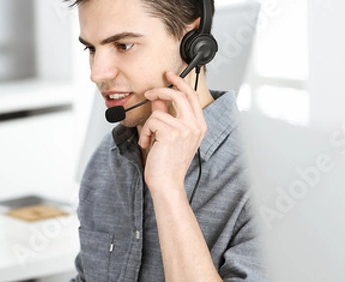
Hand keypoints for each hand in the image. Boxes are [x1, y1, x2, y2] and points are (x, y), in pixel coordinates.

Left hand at [139, 72, 207, 192]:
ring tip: (150, 140)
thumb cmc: (168, 163)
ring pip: (158, 111)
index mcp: (199, 126)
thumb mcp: (169, 136)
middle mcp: (195, 126)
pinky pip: (151, 121)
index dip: (180, 83)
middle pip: (179, 94)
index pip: (192, 96)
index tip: (169, 76)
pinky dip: (145, 133)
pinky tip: (148, 145)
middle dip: (160, 90)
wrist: (167, 182)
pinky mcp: (172, 133)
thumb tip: (158, 100)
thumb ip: (166, 115)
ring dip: (148, 126)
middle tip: (148, 93)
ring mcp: (185, 129)